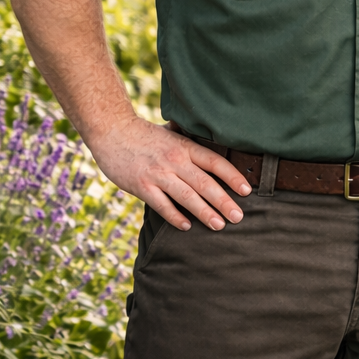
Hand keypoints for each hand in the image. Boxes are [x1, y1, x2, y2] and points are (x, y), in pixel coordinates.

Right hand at [86, 116, 250, 230]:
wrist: (112, 131)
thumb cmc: (144, 135)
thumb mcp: (171, 132)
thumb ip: (189, 140)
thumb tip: (212, 138)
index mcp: (186, 147)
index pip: (215, 163)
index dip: (233, 177)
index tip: (246, 190)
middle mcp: (175, 161)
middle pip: (205, 183)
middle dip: (224, 201)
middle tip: (238, 217)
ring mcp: (158, 174)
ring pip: (186, 196)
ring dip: (204, 212)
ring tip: (219, 225)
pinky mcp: (141, 186)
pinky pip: (161, 204)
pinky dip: (174, 216)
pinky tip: (186, 226)